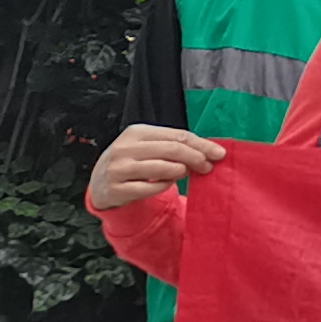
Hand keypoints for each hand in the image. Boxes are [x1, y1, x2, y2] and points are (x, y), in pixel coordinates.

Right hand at [88, 125, 224, 213]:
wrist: (101, 182)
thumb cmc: (134, 161)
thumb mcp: (149, 147)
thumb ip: (174, 146)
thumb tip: (211, 151)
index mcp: (136, 132)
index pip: (177, 136)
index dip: (201, 145)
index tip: (219, 153)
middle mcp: (125, 148)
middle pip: (171, 150)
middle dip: (195, 158)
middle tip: (207, 167)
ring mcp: (118, 168)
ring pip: (161, 168)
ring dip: (180, 171)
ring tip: (186, 173)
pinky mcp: (116, 189)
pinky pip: (149, 188)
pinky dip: (163, 186)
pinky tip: (166, 183)